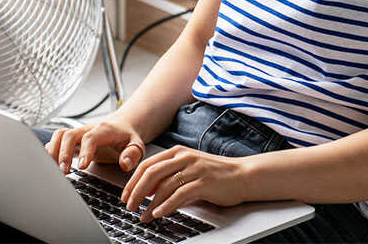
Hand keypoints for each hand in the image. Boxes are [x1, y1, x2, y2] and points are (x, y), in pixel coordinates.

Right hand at [45, 115, 145, 175]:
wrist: (122, 126)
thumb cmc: (127, 137)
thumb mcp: (137, 144)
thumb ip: (133, 154)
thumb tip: (125, 163)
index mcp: (104, 130)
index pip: (90, 137)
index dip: (84, 151)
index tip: (81, 167)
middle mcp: (88, 130)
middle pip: (69, 134)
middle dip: (63, 153)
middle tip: (64, 171)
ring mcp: (78, 134)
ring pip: (59, 135)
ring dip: (53, 151)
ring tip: (54, 170)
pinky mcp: (72, 140)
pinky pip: (56, 141)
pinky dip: (51, 151)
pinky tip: (52, 166)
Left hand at [121, 145, 250, 223]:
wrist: (242, 175)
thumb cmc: (214, 174)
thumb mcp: (189, 169)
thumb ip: (169, 175)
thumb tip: (147, 190)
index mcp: (178, 152)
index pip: (147, 164)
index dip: (133, 181)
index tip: (125, 195)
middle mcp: (184, 157)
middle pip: (152, 173)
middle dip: (136, 192)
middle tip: (129, 206)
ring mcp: (194, 169)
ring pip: (164, 185)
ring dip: (150, 203)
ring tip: (143, 215)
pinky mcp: (204, 182)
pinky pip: (179, 195)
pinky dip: (166, 205)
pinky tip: (159, 213)